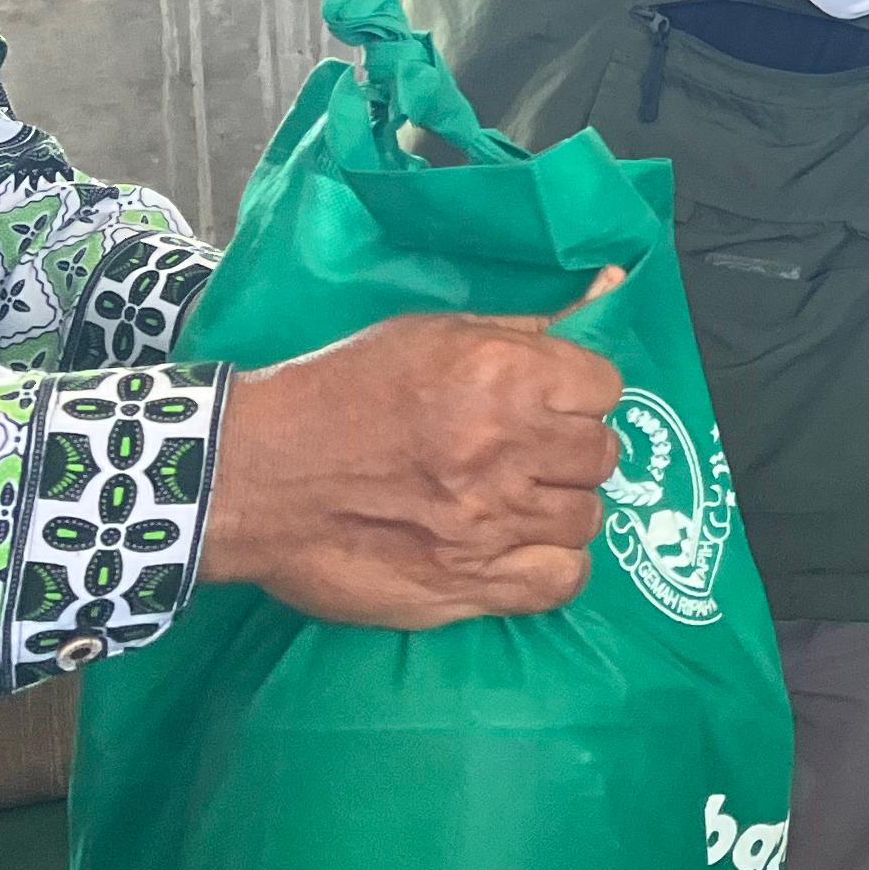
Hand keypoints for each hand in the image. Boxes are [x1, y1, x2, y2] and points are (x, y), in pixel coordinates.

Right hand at [201, 271, 627, 627]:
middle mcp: (508, 448)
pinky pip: (563, 580)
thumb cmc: (344, 389)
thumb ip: (532, 323)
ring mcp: (491, 523)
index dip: (577, 395)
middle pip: (601, 454)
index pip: (606, 387)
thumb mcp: (435, 333)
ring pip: (587, 517)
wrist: (254, 474)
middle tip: (525, 454)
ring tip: (513, 502)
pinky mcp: (468, 584)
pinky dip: (552, 567)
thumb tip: (614, 286)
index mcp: (505, 374)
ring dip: (558, 508)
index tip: (545, 403)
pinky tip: (520, 551)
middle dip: (569, 452)